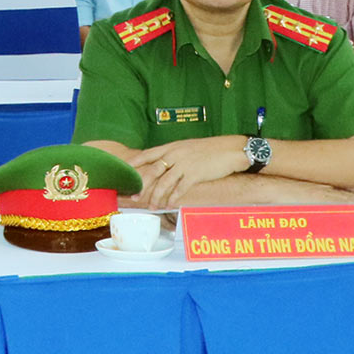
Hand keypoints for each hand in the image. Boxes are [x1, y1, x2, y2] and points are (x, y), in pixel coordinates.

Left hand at [127, 135, 248, 207]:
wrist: (230, 149)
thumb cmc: (210, 150)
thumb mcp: (188, 148)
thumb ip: (174, 155)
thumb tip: (163, 165)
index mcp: (172, 147)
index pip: (147, 154)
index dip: (134, 163)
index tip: (123, 171)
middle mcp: (175, 154)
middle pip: (152, 171)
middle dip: (141, 185)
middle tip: (134, 196)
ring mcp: (184, 163)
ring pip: (164, 182)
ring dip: (156, 196)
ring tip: (152, 206)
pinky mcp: (195, 174)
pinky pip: (180, 188)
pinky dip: (173, 198)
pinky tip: (169, 205)